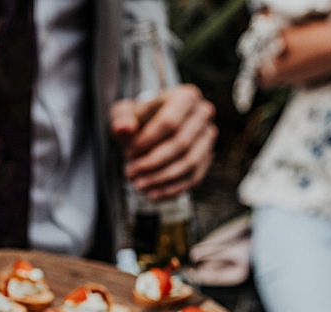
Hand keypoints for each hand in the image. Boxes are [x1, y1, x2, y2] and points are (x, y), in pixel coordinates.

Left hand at [109, 84, 215, 200]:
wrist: (153, 124)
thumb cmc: (139, 117)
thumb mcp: (126, 112)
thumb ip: (122, 119)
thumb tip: (122, 128)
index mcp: (186, 97)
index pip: (169, 122)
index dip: (147, 142)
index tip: (128, 154)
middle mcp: (203, 114)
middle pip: (181, 144)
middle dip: (153, 163)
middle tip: (131, 174)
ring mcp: (208, 137)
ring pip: (190, 163)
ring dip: (162, 179)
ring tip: (139, 186)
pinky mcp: (207, 157)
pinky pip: (194, 177)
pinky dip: (173, 189)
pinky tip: (153, 195)